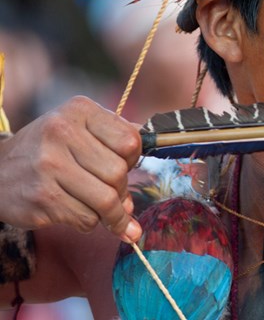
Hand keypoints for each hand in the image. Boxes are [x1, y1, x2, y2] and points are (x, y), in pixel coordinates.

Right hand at [0, 96, 142, 241]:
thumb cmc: (48, 149)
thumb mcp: (78, 128)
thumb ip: (114, 139)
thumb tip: (153, 155)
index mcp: (79, 110)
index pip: (130, 140)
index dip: (133, 158)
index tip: (126, 165)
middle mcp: (61, 132)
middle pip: (118, 173)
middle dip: (122, 190)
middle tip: (115, 194)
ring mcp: (49, 165)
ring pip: (105, 200)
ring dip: (112, 213)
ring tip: (108, 213)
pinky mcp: (41, 198)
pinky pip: (86, 218)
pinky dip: (91, 222)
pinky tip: (78, 213)